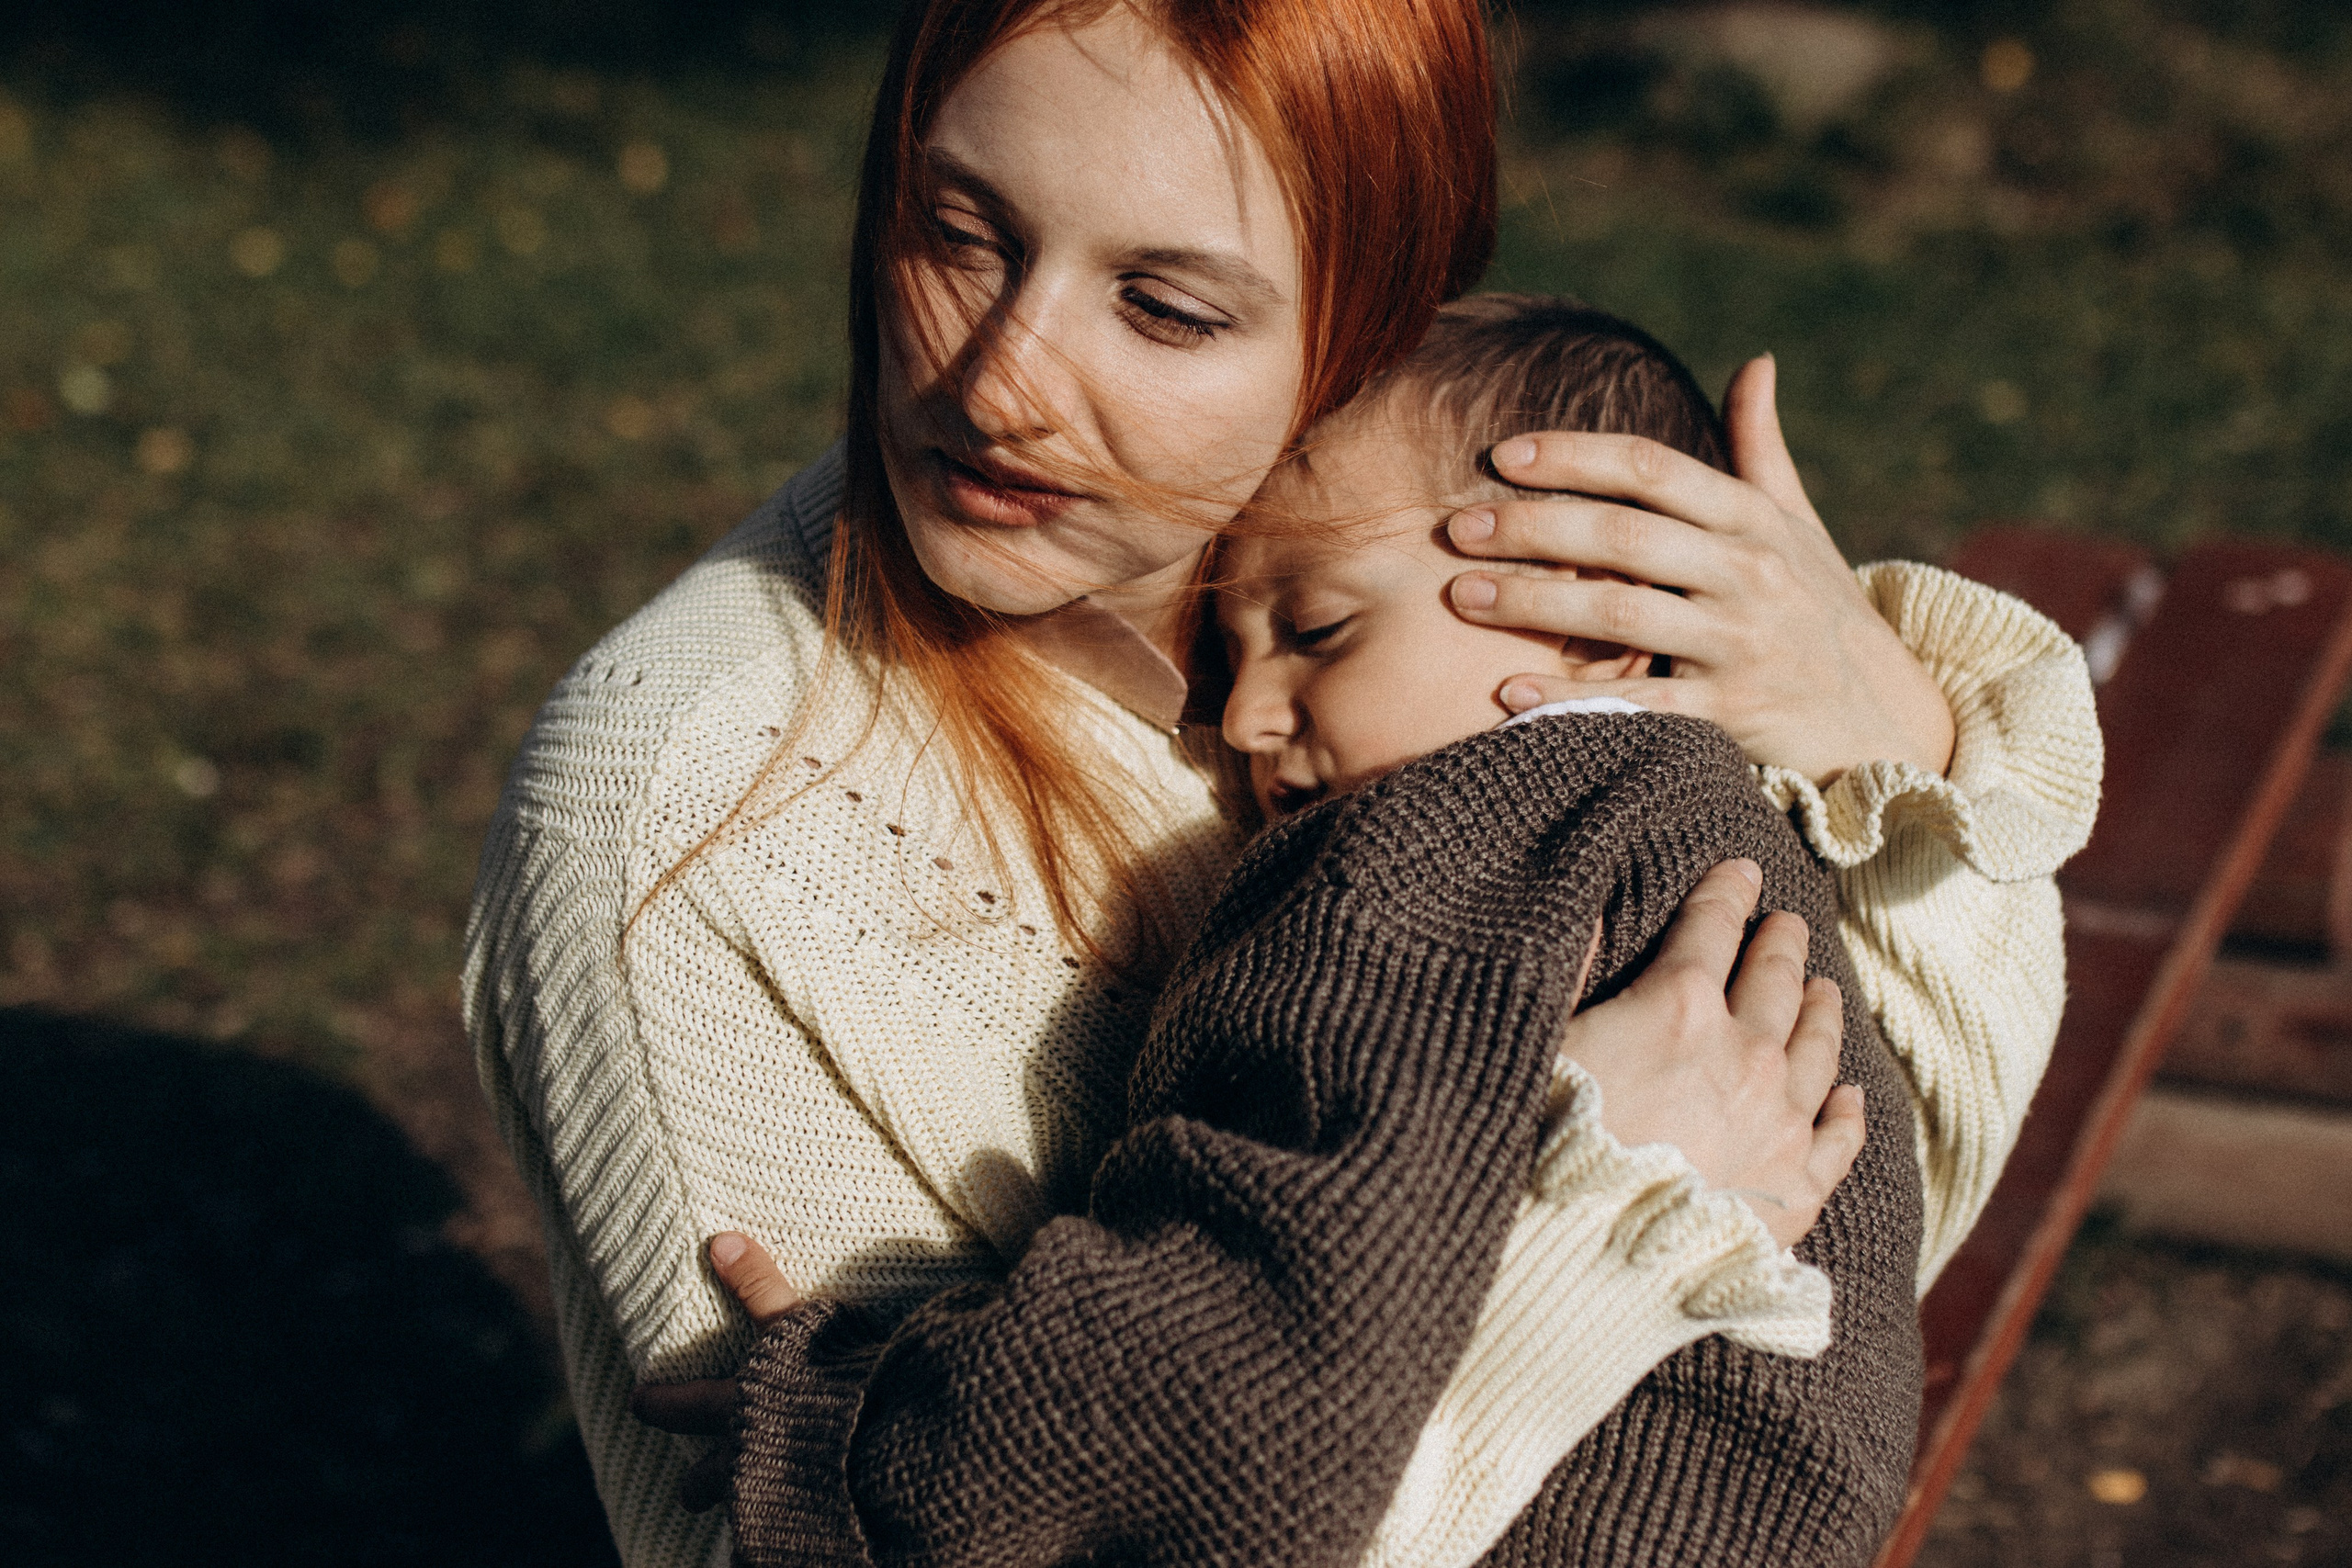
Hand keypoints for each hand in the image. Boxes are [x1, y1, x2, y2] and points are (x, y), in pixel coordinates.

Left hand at [627, 1233, 803, 1511]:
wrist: (875, 1445)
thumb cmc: (830, 1380)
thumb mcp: (795, 1324)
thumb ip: (758, 1285)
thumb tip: (720, 1240)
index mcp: (737, 1409)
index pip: (685, 1406)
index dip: (658, 1403)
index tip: (637, 1402)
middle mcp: (745, 1459)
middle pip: (706, 1481)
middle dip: (697, 1485)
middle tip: (688, 1492)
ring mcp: (772, 1497)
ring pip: (742, 1512)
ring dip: (742, 1507)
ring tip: (746, 1513)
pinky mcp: (802, 1521)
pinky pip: (778, 1533)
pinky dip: (778, 1530)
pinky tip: (790, 1530)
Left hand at [1445, 356, 1954, 785]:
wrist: (1886, 717)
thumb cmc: (1821, 608)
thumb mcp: (1799, 523)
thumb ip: (1762, 446)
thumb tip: (1755, 361)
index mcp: (1752, 519)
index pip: (1651, 469)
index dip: (1574, 457)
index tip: (1503, 456)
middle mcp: (1747, 573)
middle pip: (1622, 536)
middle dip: (1532, 528)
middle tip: (1456, 528)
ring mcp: (1739, 644)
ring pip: (1620, 613)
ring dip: (1532, 604)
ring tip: (1460, 597)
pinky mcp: (1731, 713)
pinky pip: (1638, 705)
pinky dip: (1571, 698)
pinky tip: (1507, 692)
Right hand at [1557, 859, 1865, 1247]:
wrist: (1585, 1261)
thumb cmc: (1543, 1147)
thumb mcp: (1543, 1043)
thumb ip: (1574, 972)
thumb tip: (1595, 908)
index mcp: (1677, 1006)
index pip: (1712, 925)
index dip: (1726, 890)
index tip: (1742, 868)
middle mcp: (1745, 1054)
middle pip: (1774, 977)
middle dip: (1779, 941)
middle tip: (1785, 923)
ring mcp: (1780, 1123)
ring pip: (1818, 1047)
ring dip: (1821, 1009)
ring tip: (1823, 989)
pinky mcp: (1797, 1189)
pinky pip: (1840, 1138)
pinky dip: (1848, 1110)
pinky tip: (1849, 1095)